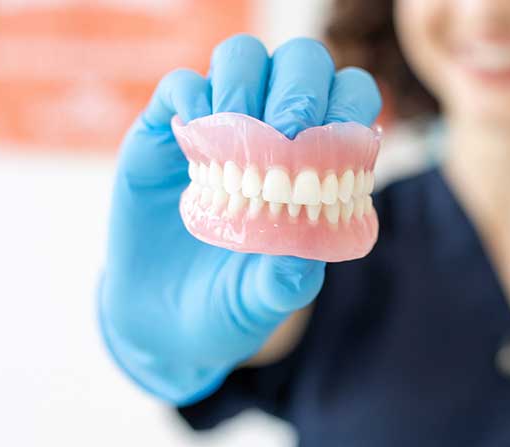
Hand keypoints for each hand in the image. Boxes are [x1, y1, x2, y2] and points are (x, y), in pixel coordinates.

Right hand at [99, 35, 381, 404]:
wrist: (159, 325)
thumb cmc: (228, 309)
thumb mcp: (261, 305)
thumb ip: (285, 284)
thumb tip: (306, 259)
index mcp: (317, 166)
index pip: (349, 102)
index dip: (348, 106)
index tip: (332, 141)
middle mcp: (272, 134)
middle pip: (301, 64)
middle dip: (301, 86)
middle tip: (287, 130)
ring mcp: (220, 129)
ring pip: (243, 58)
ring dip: (245, 83)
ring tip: (237, 136)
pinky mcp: (166, 134)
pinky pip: (181, 86)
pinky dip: (192, 98)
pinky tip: (195, 140)